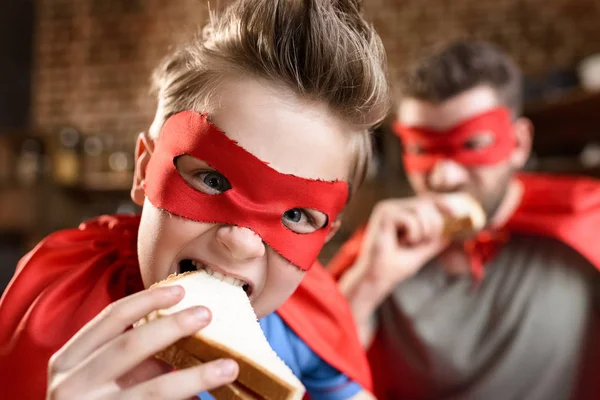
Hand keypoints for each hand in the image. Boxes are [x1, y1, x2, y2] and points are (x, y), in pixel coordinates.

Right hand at [47, 286, 238, 399]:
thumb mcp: (100, 375)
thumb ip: (132, 355)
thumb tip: (186, 329)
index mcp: (68, 361)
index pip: (110, 318)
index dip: (147, 299)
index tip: (181, 290)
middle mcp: (71, 386)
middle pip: (131, 345)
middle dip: (172, 326)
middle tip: (206, 314)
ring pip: (154, 390)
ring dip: (196, 376)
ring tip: (229, 366)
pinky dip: (187, 397)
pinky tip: (209, 399)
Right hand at [339, 196, 450, 340]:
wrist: (378, 278)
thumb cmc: (395, 266)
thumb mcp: (423, 249)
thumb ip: (436, 238)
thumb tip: (454, 229)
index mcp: (399, 211)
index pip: (426, 200)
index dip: (443, 203)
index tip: (457, 212)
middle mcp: (392, 206)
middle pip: (427, 203)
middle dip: (434, 225)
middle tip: (422, 242)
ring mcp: (386, 208)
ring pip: (421, 210)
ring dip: (423, 231)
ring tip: (410, 243)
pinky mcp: (383, 215)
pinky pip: (411, 219)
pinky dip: (413, 234)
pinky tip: (401, 243)